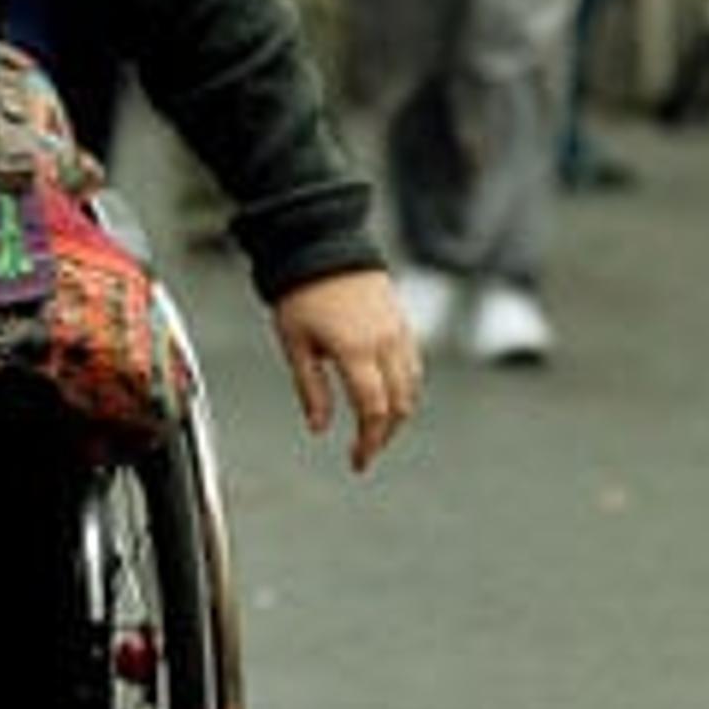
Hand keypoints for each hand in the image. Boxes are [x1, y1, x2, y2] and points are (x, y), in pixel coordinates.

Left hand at [269, 268, 420, 475]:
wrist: (322, 246)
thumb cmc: (301, 295)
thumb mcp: (295, 345)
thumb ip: (311, 389)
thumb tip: (320, 428)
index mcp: (355, 350)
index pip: (374, 410)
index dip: (369, 442)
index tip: (357, 462)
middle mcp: (384, 342)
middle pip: (400, 404)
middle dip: (385, 434)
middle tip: (365, 452)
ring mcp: (398, 331)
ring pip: (412, 386)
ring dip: (398, 413)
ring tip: (375, 429)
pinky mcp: (403, 321)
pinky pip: (413, 364)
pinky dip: (405, 388)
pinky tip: (388, 398)